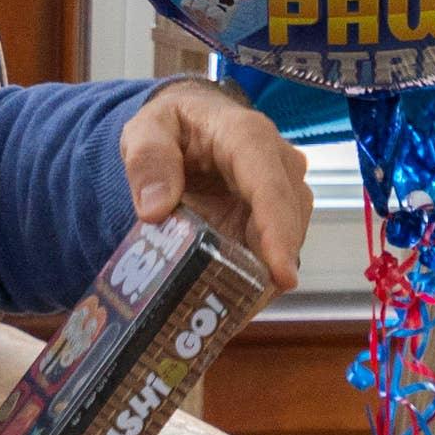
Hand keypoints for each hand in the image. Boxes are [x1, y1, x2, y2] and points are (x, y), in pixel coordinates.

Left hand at [119, 78, 315, 289]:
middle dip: (271, 264)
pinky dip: (258, 275)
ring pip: (288, 237)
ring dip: (264, 274)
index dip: (278, 231)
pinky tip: (233, 302)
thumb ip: (147, 161)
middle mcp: (277, 162)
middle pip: (288, 218)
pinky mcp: (275, 214)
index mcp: (246, 136)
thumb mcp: (146, 130)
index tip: (280, 275)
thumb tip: (155, 210)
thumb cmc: (173, 124)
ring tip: (230, 311)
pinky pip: (275, 248)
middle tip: (236, 310)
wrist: (190, 122)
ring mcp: (281, 189)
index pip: (270, 185)